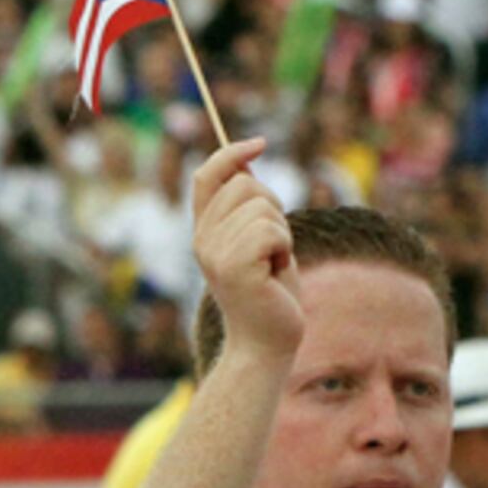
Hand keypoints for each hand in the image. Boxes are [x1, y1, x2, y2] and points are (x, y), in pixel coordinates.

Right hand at [191, 138, 303, 363]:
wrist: (267, 343)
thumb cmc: (271, 295)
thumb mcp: (260, 245)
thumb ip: (250, 211)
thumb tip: (247, 167)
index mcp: (205, 230)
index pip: (207, 175)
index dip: (231, 153)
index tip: (260, 143)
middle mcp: (202, 238)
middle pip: (246, 187)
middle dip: (274, 208)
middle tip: (274, 246)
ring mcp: (214, 252)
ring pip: (263, 208)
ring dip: (282, 234)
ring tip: (273, 264)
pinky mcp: (233, 267)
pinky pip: (271, 231)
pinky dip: (284, 249)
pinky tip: (276, 273)